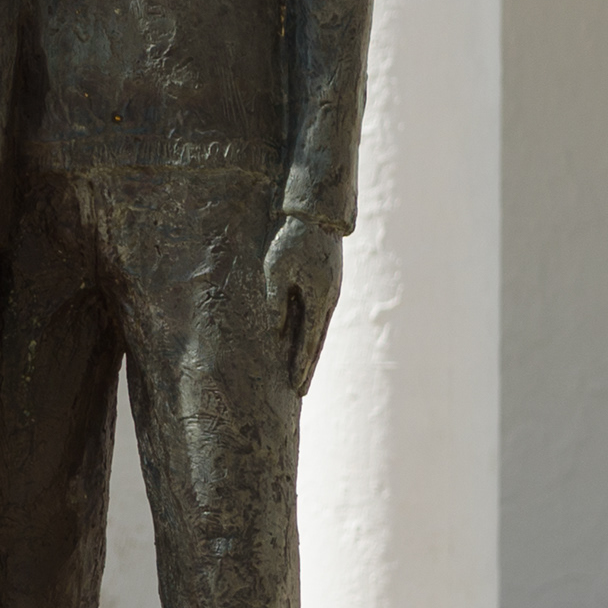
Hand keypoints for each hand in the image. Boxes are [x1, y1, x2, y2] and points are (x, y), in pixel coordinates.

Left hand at [263, 217, 343, 394]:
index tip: (295, 385)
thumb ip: (276, 300)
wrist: (315, 217)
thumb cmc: (291, 240)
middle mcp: (328, 299)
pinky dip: (312, 334)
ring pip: (319, 330)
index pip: (307, 339)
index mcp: (318, 297)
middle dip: (306, 366)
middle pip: (316, 341)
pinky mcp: (327, 285)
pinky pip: (318, 317)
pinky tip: (304, 342)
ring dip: (310, 352)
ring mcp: (330, 293)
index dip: (300, 363)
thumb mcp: (276, 268)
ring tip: (301, 373)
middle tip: (299, 391)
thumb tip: (277, 330)